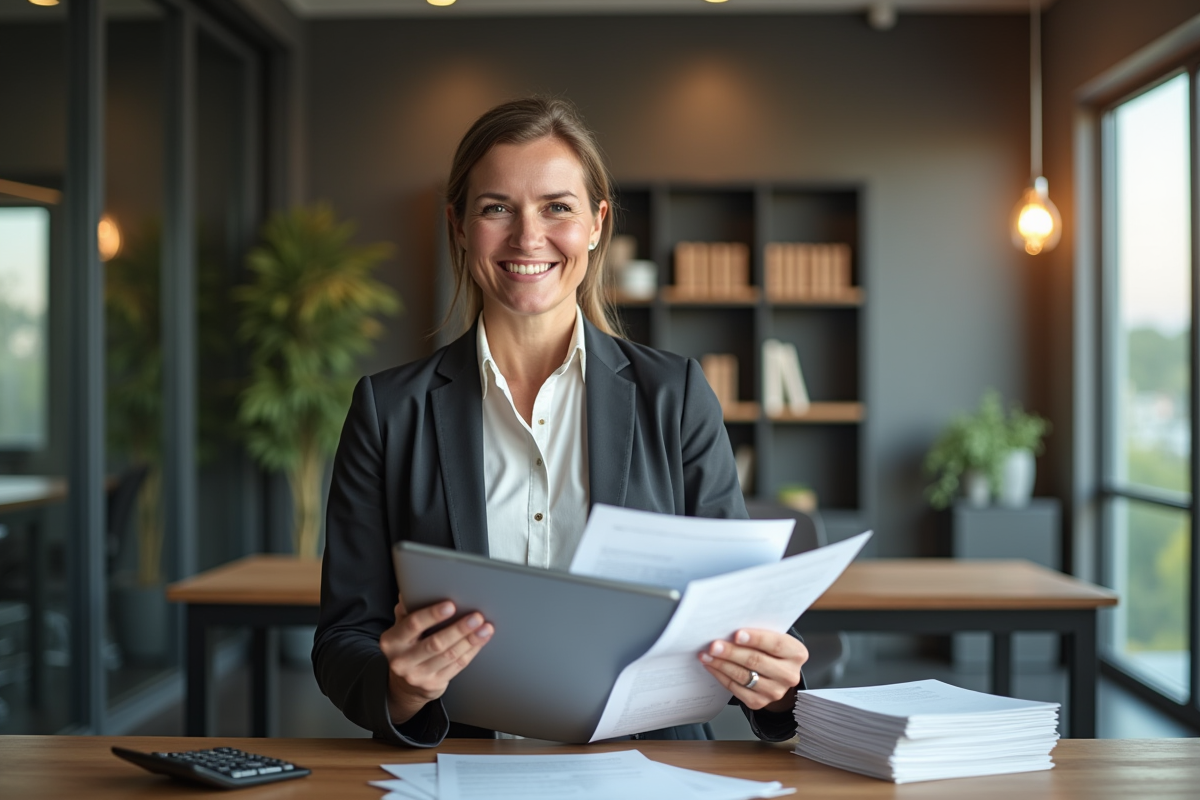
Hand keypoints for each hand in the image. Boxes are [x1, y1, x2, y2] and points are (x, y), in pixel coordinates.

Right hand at [379, 597, 493, 724]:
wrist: (405, 683)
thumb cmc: (407, 646)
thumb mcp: (401, 627)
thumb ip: (408, 609)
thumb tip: (416, 587)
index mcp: (392, 641)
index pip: (413, 624)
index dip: (432, 615)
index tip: (451, 605)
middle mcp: (402, 660)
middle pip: (435, 643)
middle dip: (458, 629)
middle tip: (476, 616)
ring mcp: (418, 675)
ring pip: (449, 656)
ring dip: (470, 640)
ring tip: (485, 628)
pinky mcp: (433, 685)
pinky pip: (457, 666)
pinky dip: (471, 651)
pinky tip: (481, 640)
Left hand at [698, 628, 807, 712]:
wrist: (776, 675)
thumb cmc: (771, 650)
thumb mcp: (773, 637)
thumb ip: (759, 632)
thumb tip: (730, 627)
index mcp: (796, 653)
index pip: (775, 644)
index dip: (755, 639)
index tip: (736, 635)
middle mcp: (789, 675)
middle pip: (756, 661)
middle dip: (732, 652)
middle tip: (714, 645)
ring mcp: (775, 691)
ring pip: (743, 676)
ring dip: (721, 664)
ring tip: (707, 654)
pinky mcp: (760, 702)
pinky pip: (736, 689)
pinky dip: (721, 676)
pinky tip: (712, 666)